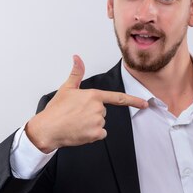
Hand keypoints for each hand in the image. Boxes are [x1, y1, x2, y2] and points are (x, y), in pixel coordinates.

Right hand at [26, 55, 147, 152]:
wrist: (47, 129)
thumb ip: (76, 73)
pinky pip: (100, 134)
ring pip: (101, 123)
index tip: (145, 103)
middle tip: (77, 114)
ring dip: (91, 124)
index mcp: (93, 96)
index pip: (118, 98)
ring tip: (76, 123)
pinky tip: (80, 131)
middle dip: (93, 113)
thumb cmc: (56, 110)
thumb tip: (77, 58)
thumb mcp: (67, 88)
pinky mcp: (96, 134)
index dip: (133, 101)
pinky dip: (92, 134)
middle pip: (103, 111)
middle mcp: (98, 108)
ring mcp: (98, 121)